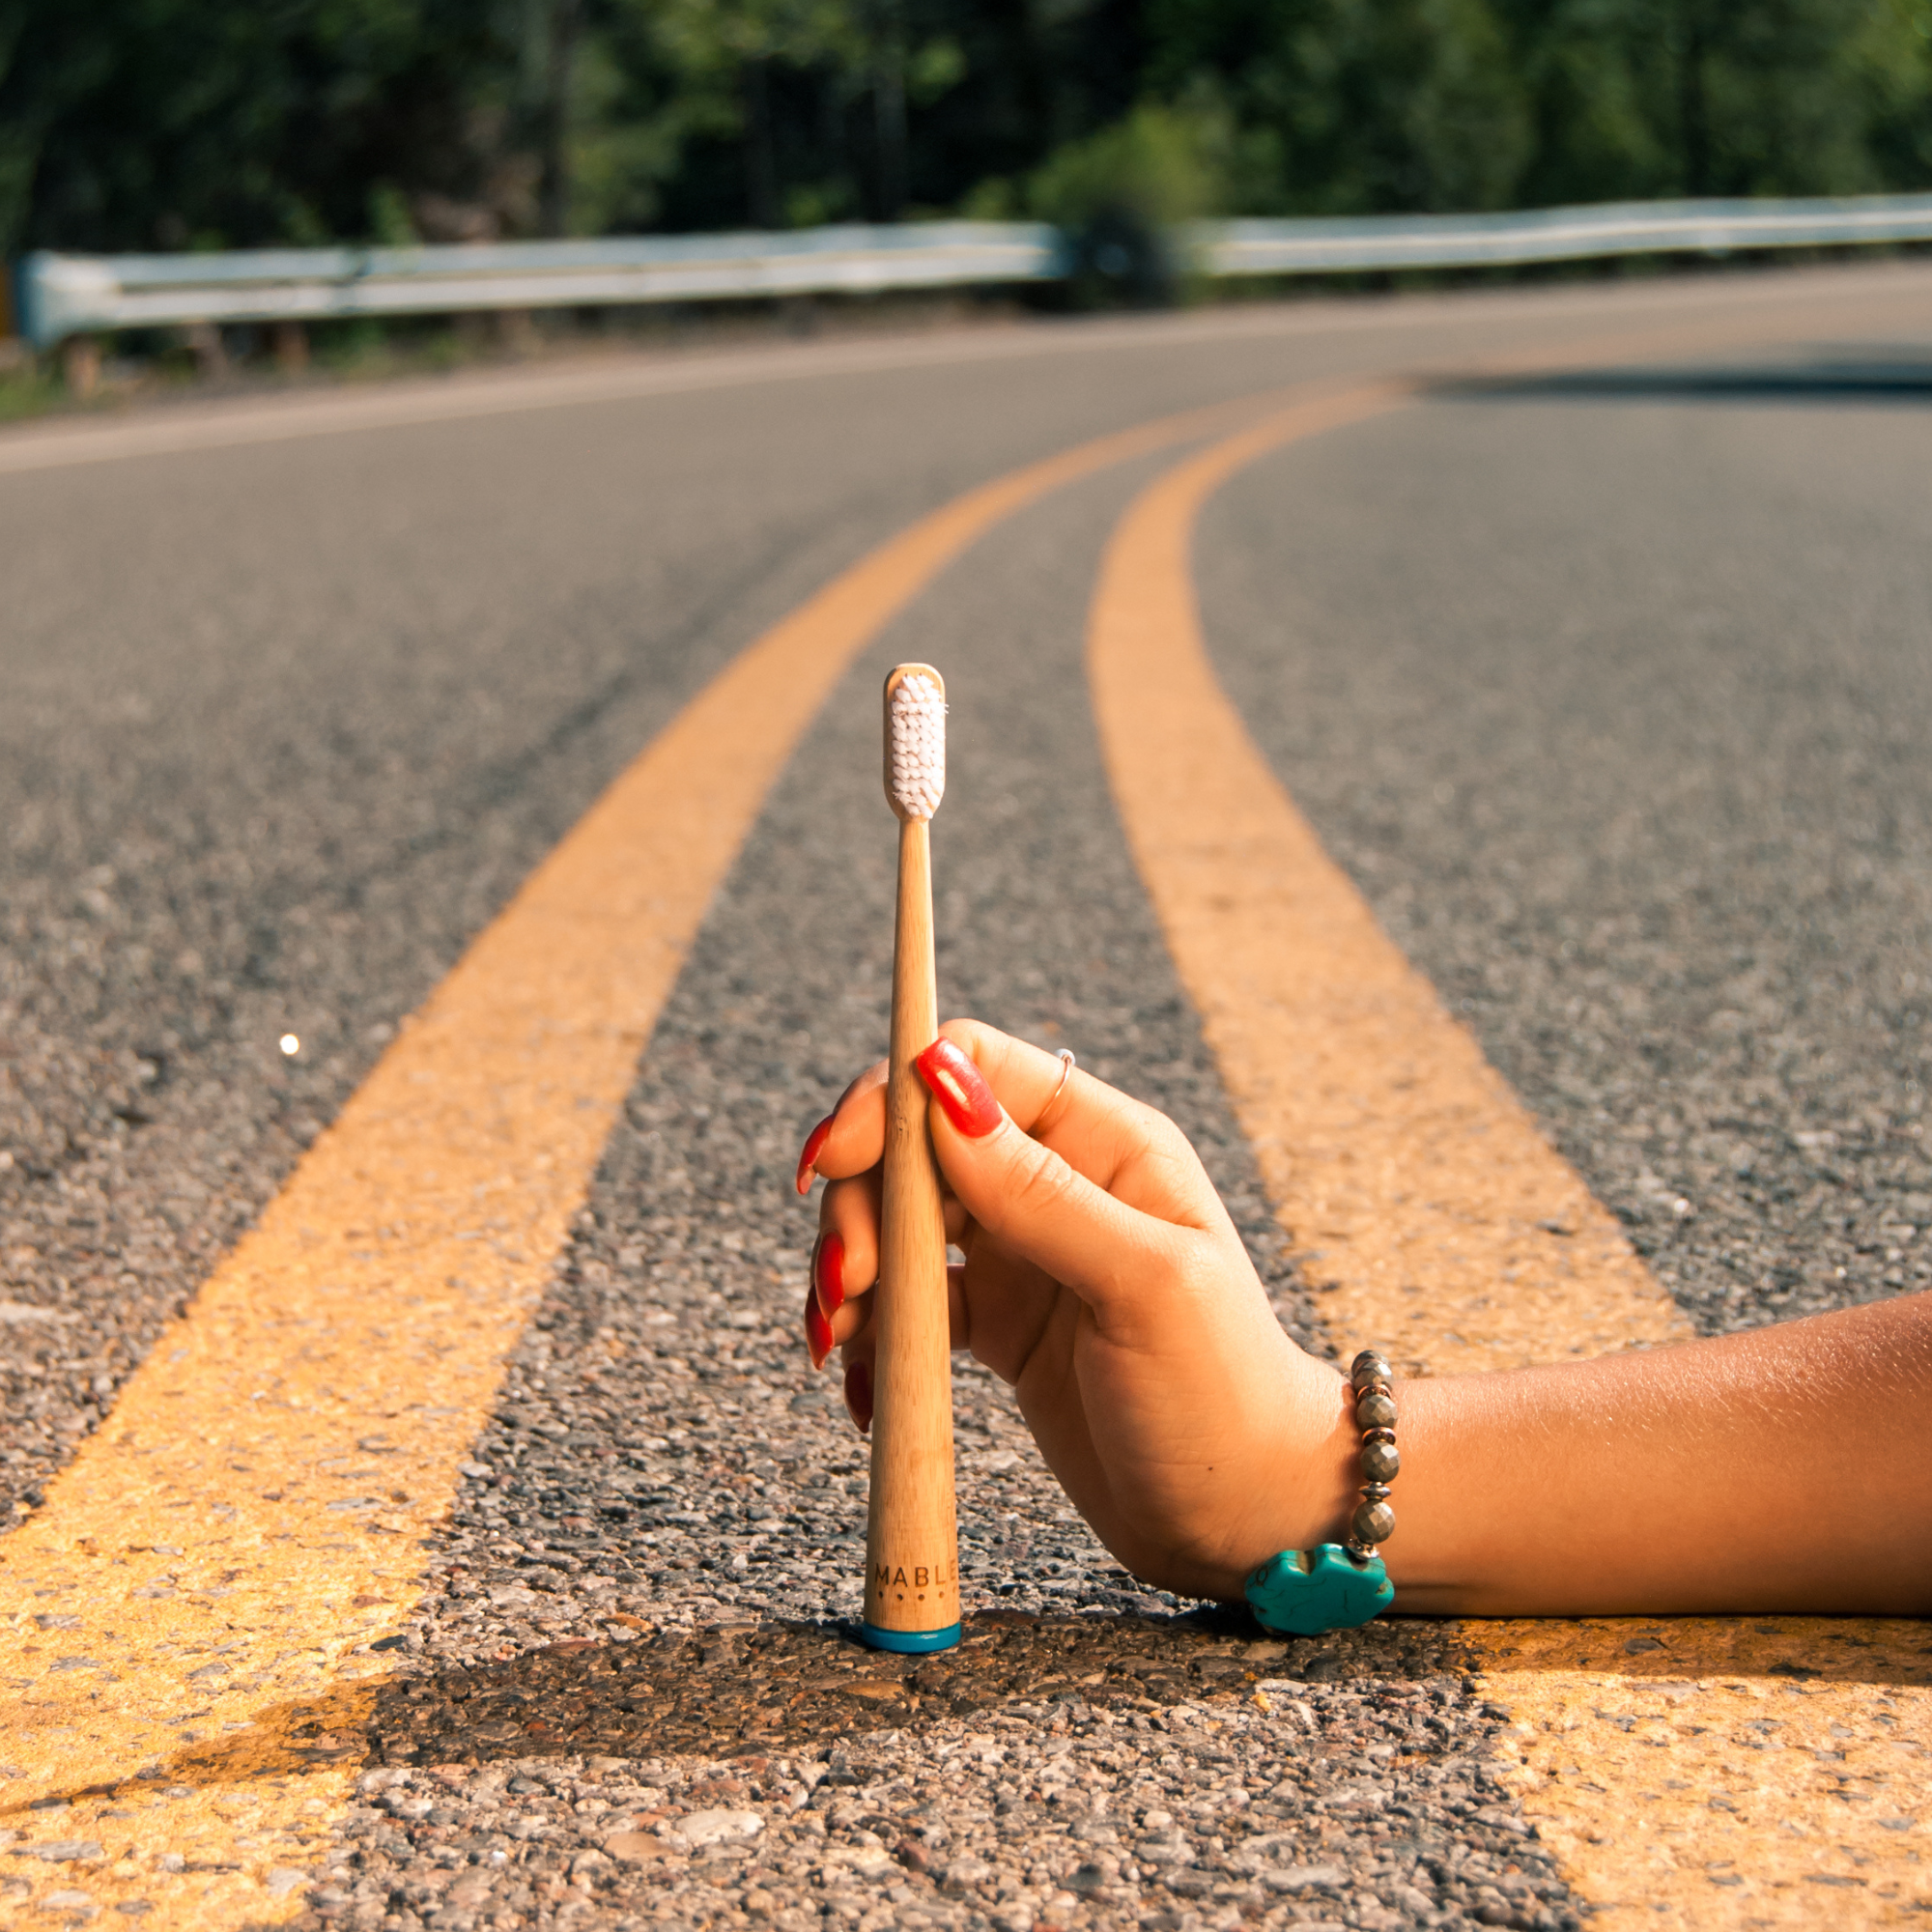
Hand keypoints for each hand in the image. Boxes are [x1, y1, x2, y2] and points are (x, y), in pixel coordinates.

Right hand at [794, 1019, 1355, 1600]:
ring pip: (898, 1221)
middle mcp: (1055, 1182)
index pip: (975, 1065)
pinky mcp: (994, 1320)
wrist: (1246, 1519)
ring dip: (852, 1269)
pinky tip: (863, 1384)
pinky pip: (905, 1301)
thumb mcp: (1145, 1286)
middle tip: (842, 1283)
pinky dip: (869, 1332)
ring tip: (838, 1340)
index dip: (892, 1093)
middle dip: (861, 1203)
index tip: (835, 1158)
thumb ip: (1043, 1192)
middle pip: (915, 1144)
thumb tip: (942, 1090)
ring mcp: (1020, 1252)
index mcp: (1105, 1143)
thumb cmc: (1224, 1395)